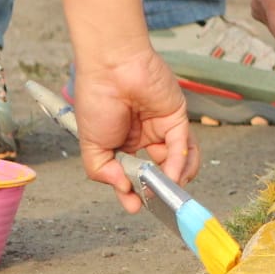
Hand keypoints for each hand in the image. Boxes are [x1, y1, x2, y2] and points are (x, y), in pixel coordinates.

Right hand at [69, 44, 197, 213]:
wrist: (111, 67)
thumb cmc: (96, 98)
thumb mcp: (91, 144)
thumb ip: (103, 172)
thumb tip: (123, 189)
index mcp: (122, 140)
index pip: (133, 172)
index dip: (134, 191)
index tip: (133, 206)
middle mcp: (144, 135)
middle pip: (159, 169)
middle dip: (158, 188)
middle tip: (154, 199)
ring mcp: (161, 126)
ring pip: (177, 160)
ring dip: (175, 180)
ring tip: (166, 190)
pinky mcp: (176, 116)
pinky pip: (183, 145)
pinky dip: (180, 163)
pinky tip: (171, 175)